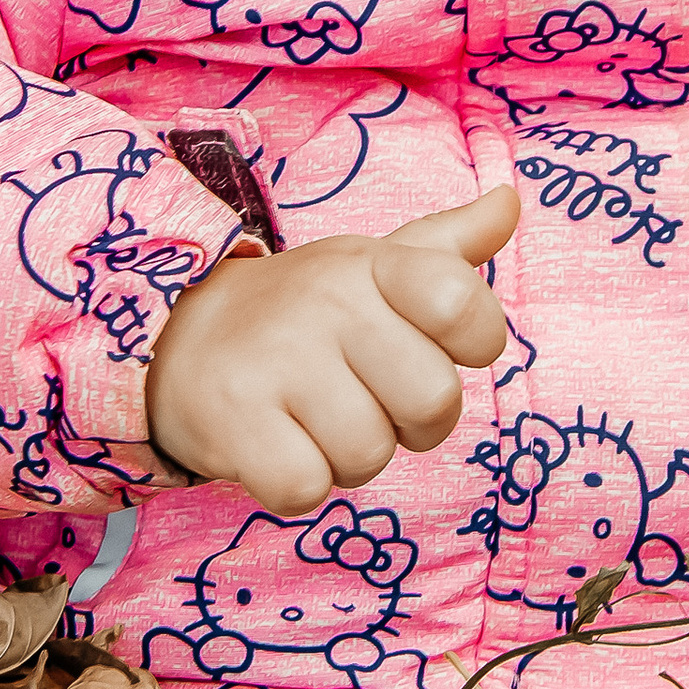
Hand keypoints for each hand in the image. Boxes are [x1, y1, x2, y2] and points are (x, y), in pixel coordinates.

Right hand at [145, 183, 517, 512]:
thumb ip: (447, 249)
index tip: (424, 343)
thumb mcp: (369, 271)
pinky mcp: (235, 422)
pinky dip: (295, 483)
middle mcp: (327, 302)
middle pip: (433, 403)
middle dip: (408, 423)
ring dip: (346, 458)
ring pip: (369, 456)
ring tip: (311, 420)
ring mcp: (277, 360)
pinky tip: (275, 444)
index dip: (468, 346)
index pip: (465, 307)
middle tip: (362, 398)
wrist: (178, 341)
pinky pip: (307, 488)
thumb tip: (510, 200)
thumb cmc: (301, 317)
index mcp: (373, 265)